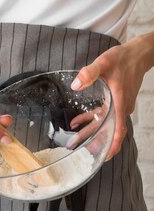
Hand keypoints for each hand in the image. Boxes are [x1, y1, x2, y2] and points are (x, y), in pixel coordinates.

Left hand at [71, 37, 151, 159]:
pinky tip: (76, 121)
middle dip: (94, 141)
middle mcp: (121, 107)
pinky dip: (91, 119)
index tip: (106, 156)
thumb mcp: (104, 62)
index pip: (119, 129)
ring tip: (74, 139)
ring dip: (90, 131)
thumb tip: (76, 85)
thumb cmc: (123, 58)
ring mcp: (119, 105)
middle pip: (108, 129)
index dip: (113, 144)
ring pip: (104, 123)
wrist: (138, 54)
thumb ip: (90, 73)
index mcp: (120, 102)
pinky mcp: (116, 101)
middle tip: (77, 149)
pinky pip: (103, 115)